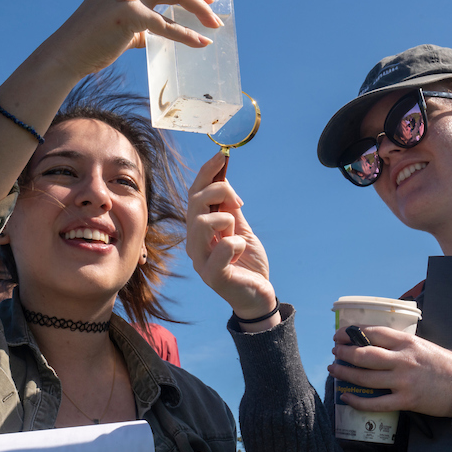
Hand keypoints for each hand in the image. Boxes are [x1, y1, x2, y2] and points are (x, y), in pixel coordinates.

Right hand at [50, 0, 222, 80]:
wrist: (67, 54)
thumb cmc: (92, 40)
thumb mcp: (119, 20)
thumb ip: (140, 20)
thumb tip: (157, 33)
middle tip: (209, 1)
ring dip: (199, 7)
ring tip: (214, 23)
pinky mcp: (129, 16)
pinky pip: (167, 25)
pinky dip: (188, 35)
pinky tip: (201, 43)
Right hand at [186, 152, 277, 326]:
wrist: (258, 295)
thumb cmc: (246, 262)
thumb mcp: (240, 228)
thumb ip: (230, 207)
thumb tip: (223, 177)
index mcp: (198, 230)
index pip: (194, 195)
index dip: (206, 173)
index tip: (221, 156)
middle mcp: (194, 244)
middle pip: (194, 205)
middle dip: (218, 193)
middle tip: (239, 202)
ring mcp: (200, 261)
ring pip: (201, 224)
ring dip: (225, 219)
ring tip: (236, 231)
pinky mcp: (213, 277)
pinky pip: (222, 249)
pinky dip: (235, 243)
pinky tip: (240, 250)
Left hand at [329, 326, 451, 417]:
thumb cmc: (448, 365)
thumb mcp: (425, 345)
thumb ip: (402, 344)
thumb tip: (376, 343)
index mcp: (408, 342)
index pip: (373, 333)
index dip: (352, 333)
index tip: (340, 334)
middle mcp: (403, 360)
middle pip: (364, 354)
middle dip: (344, 352)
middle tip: (335, 351)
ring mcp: (404, 381)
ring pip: (365, 377)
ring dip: (345, 373)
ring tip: (334, 370)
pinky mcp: (406, 401)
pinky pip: (375, 402)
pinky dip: (357, 400)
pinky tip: (347, 396)